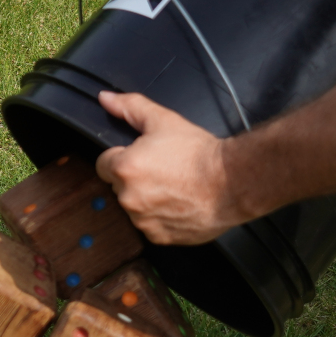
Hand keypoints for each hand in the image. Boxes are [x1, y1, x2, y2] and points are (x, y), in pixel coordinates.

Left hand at [95, 91, 241, 244]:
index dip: (121, 157)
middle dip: (134, 178)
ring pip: (134, 207)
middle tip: (162, 169)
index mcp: (124, 168)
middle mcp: (129, 198)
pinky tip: (178, 203)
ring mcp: (143, 220)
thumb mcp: (163, 119)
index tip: (141, 157)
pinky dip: (161, 217)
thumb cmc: (199, 153)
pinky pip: (151, 225)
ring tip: (173, 186)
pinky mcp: (158, 236)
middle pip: (118, 186)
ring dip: (146, 199)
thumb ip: (129, 107)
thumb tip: (106, 99)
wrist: (231, 182)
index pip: (103, 164)